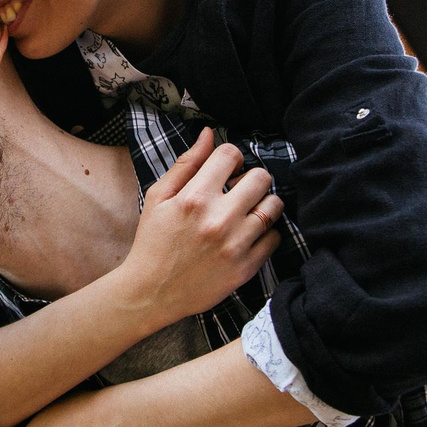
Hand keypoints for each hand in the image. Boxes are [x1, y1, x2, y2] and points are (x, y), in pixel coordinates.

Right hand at [121, 128, 283, 324]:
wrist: (151, 292)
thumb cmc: (153, 242)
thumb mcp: (159, 198)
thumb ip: (186, 164)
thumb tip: (209, 133)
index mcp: (195, 197)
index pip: (231, 154)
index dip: (230, 158)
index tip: (226, 170)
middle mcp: (219, 219)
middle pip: (261, 177)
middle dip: (251, 178)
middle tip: (240, 190)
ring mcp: (235, 245)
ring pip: (274, 206)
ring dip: (264, 203)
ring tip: (248, 211)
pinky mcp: (246, 268)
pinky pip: (275, 238)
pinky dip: (266, 233)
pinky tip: (249, 235)